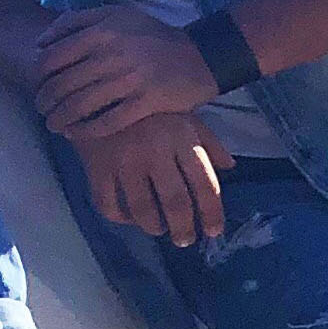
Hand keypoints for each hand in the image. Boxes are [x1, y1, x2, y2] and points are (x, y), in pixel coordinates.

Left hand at [36, 6, 224, 139]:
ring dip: (59, 118)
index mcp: (103, 30)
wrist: (199, 56)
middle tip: (41, 108)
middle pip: (63, 84)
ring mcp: (130, 80)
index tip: (36, 84)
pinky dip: (84, 131)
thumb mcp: (116, 15)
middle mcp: (114, 54)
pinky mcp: (145, 103)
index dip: (39, 74)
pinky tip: (75, 133)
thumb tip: (41, 42)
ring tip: (53, 124)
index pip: (54, 56)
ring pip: (80, 105)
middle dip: (45, 100)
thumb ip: (77, 21)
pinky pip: (105, 122)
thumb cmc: (151, 36)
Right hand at [80, 112, 231, 247]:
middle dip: (184, 229)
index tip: (213, 231)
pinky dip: (120, 218)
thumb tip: (230, 167)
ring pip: (142, 210)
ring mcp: (124, 160)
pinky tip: (129, 217)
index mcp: (182, 138)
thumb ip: (209, 141)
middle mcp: (155, 151)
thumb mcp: (185, 114)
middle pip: (175, 203)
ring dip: (154, 227)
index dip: (212, 213)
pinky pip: (109, 205)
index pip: (205, 184)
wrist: (101, 89)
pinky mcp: (97, 167)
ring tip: (159, 229)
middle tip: (185, 240)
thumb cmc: (150, 105)